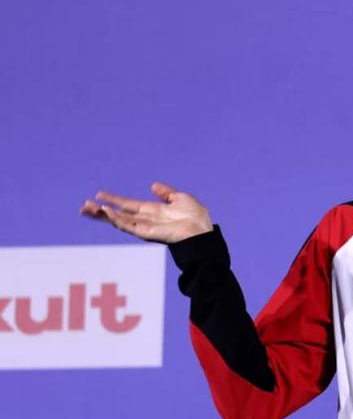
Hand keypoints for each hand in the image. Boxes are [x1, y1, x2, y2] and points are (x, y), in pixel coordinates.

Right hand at [80, 182, 213, 243]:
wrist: (202, 231)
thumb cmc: (196, 217)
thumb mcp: (180, 199)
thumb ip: (166, 193)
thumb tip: (154, 185)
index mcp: (152, 211)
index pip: (128, 204)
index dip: (114, 199)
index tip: (99, 194)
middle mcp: (145, 220)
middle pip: (118, 214)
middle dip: (101, 211)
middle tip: (83, 206)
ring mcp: (145, 227)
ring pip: (118, 220)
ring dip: (103, 214)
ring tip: (88, 208)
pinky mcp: (147, 233)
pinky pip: (128, 225)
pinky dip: (116, 219)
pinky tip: (106, 211)